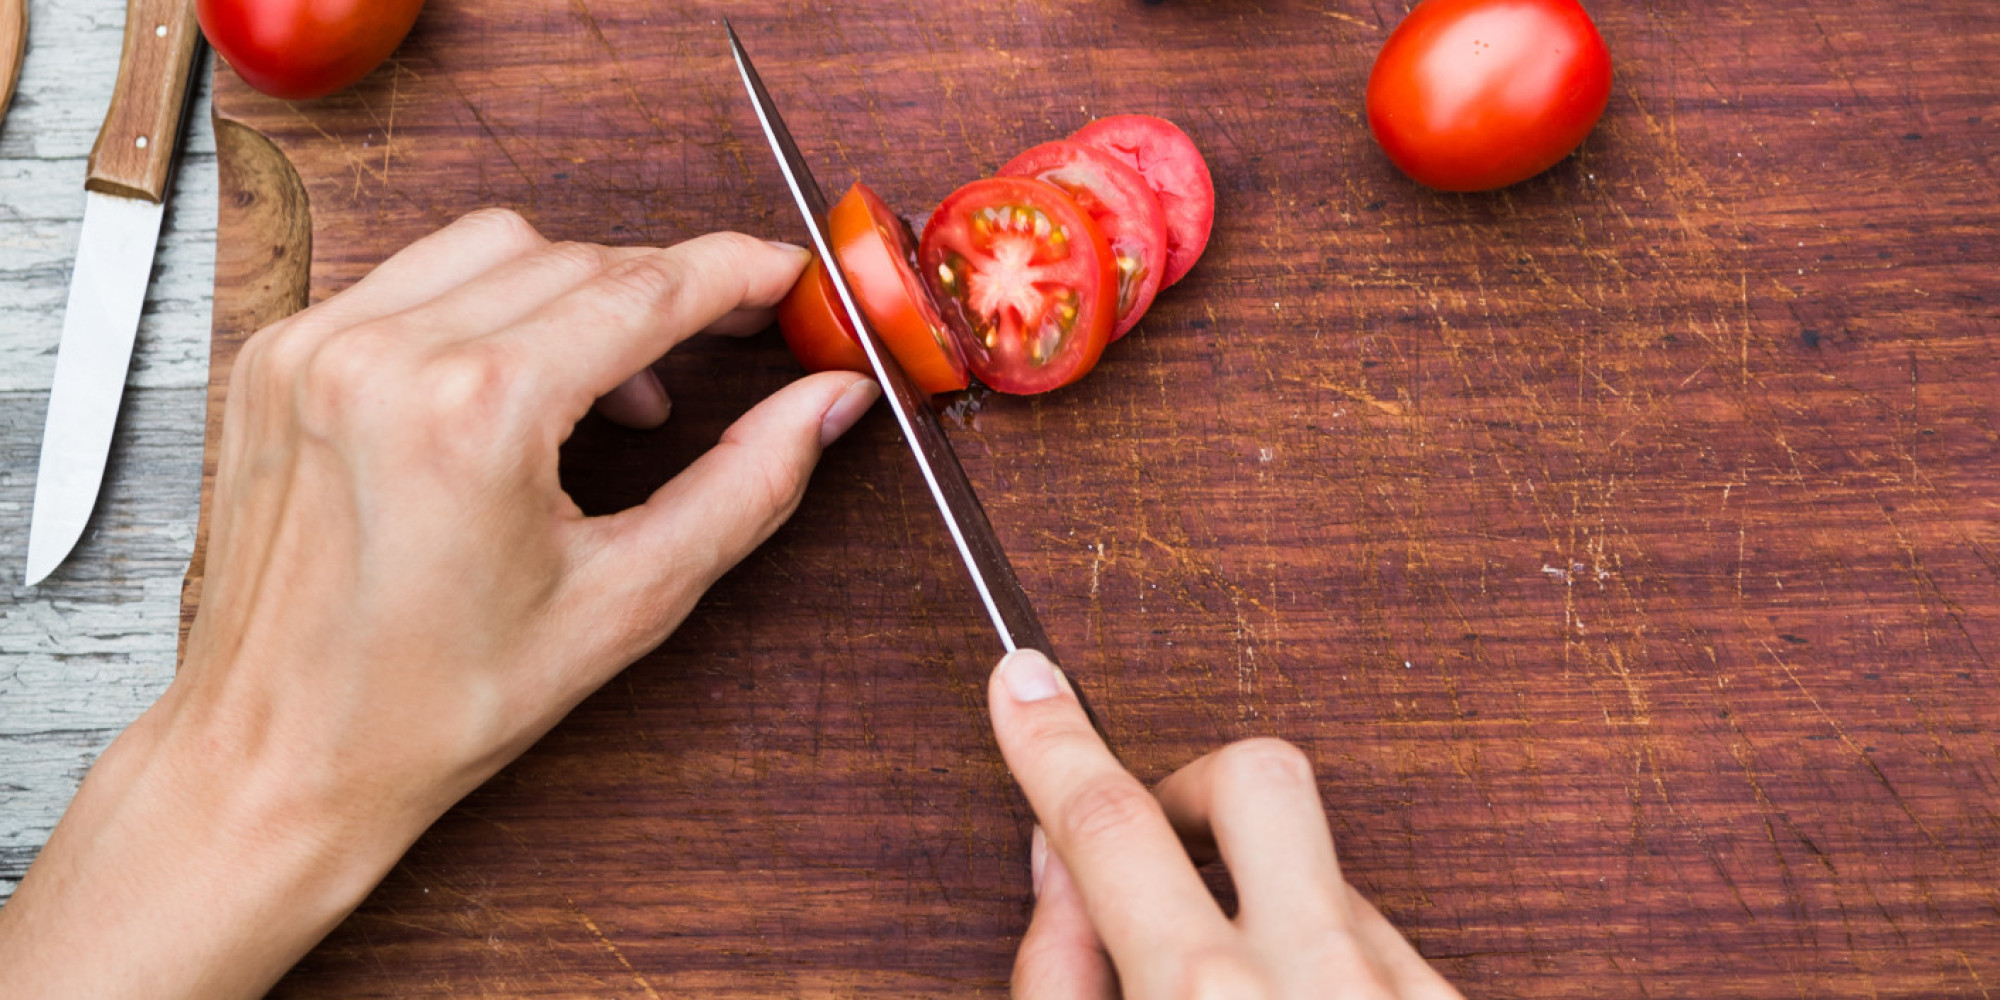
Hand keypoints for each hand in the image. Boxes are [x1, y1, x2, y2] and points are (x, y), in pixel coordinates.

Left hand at [0, 210, 878, 999]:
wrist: (282, 753)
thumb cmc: (439, 702)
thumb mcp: (626, 601)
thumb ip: (746, 486)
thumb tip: (830, 402)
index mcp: (473, 414)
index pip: (641, 292)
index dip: (733, 274)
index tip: (786, 275)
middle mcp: (384, 356)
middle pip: (576, 259)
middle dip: (664, 291)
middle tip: (725, 341)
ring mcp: (316, 346)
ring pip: (493, 246)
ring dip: (575, 289)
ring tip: (610, 386)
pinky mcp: (279, 354)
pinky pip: (412, 277)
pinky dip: (485, 305)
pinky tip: (516, 382)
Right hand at [988, 650, 1463, 998]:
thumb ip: (1060, 979)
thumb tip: (1060, 874)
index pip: (1109, 825)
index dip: (1053, 743)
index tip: (1026, 683)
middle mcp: (1323, 981)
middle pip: (1259, 776)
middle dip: (1194, 787)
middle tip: (1161, 850)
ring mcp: (1407, 994)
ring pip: (1329, 876)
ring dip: (1265, 914)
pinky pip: (1386, 947)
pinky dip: (1331, 972)